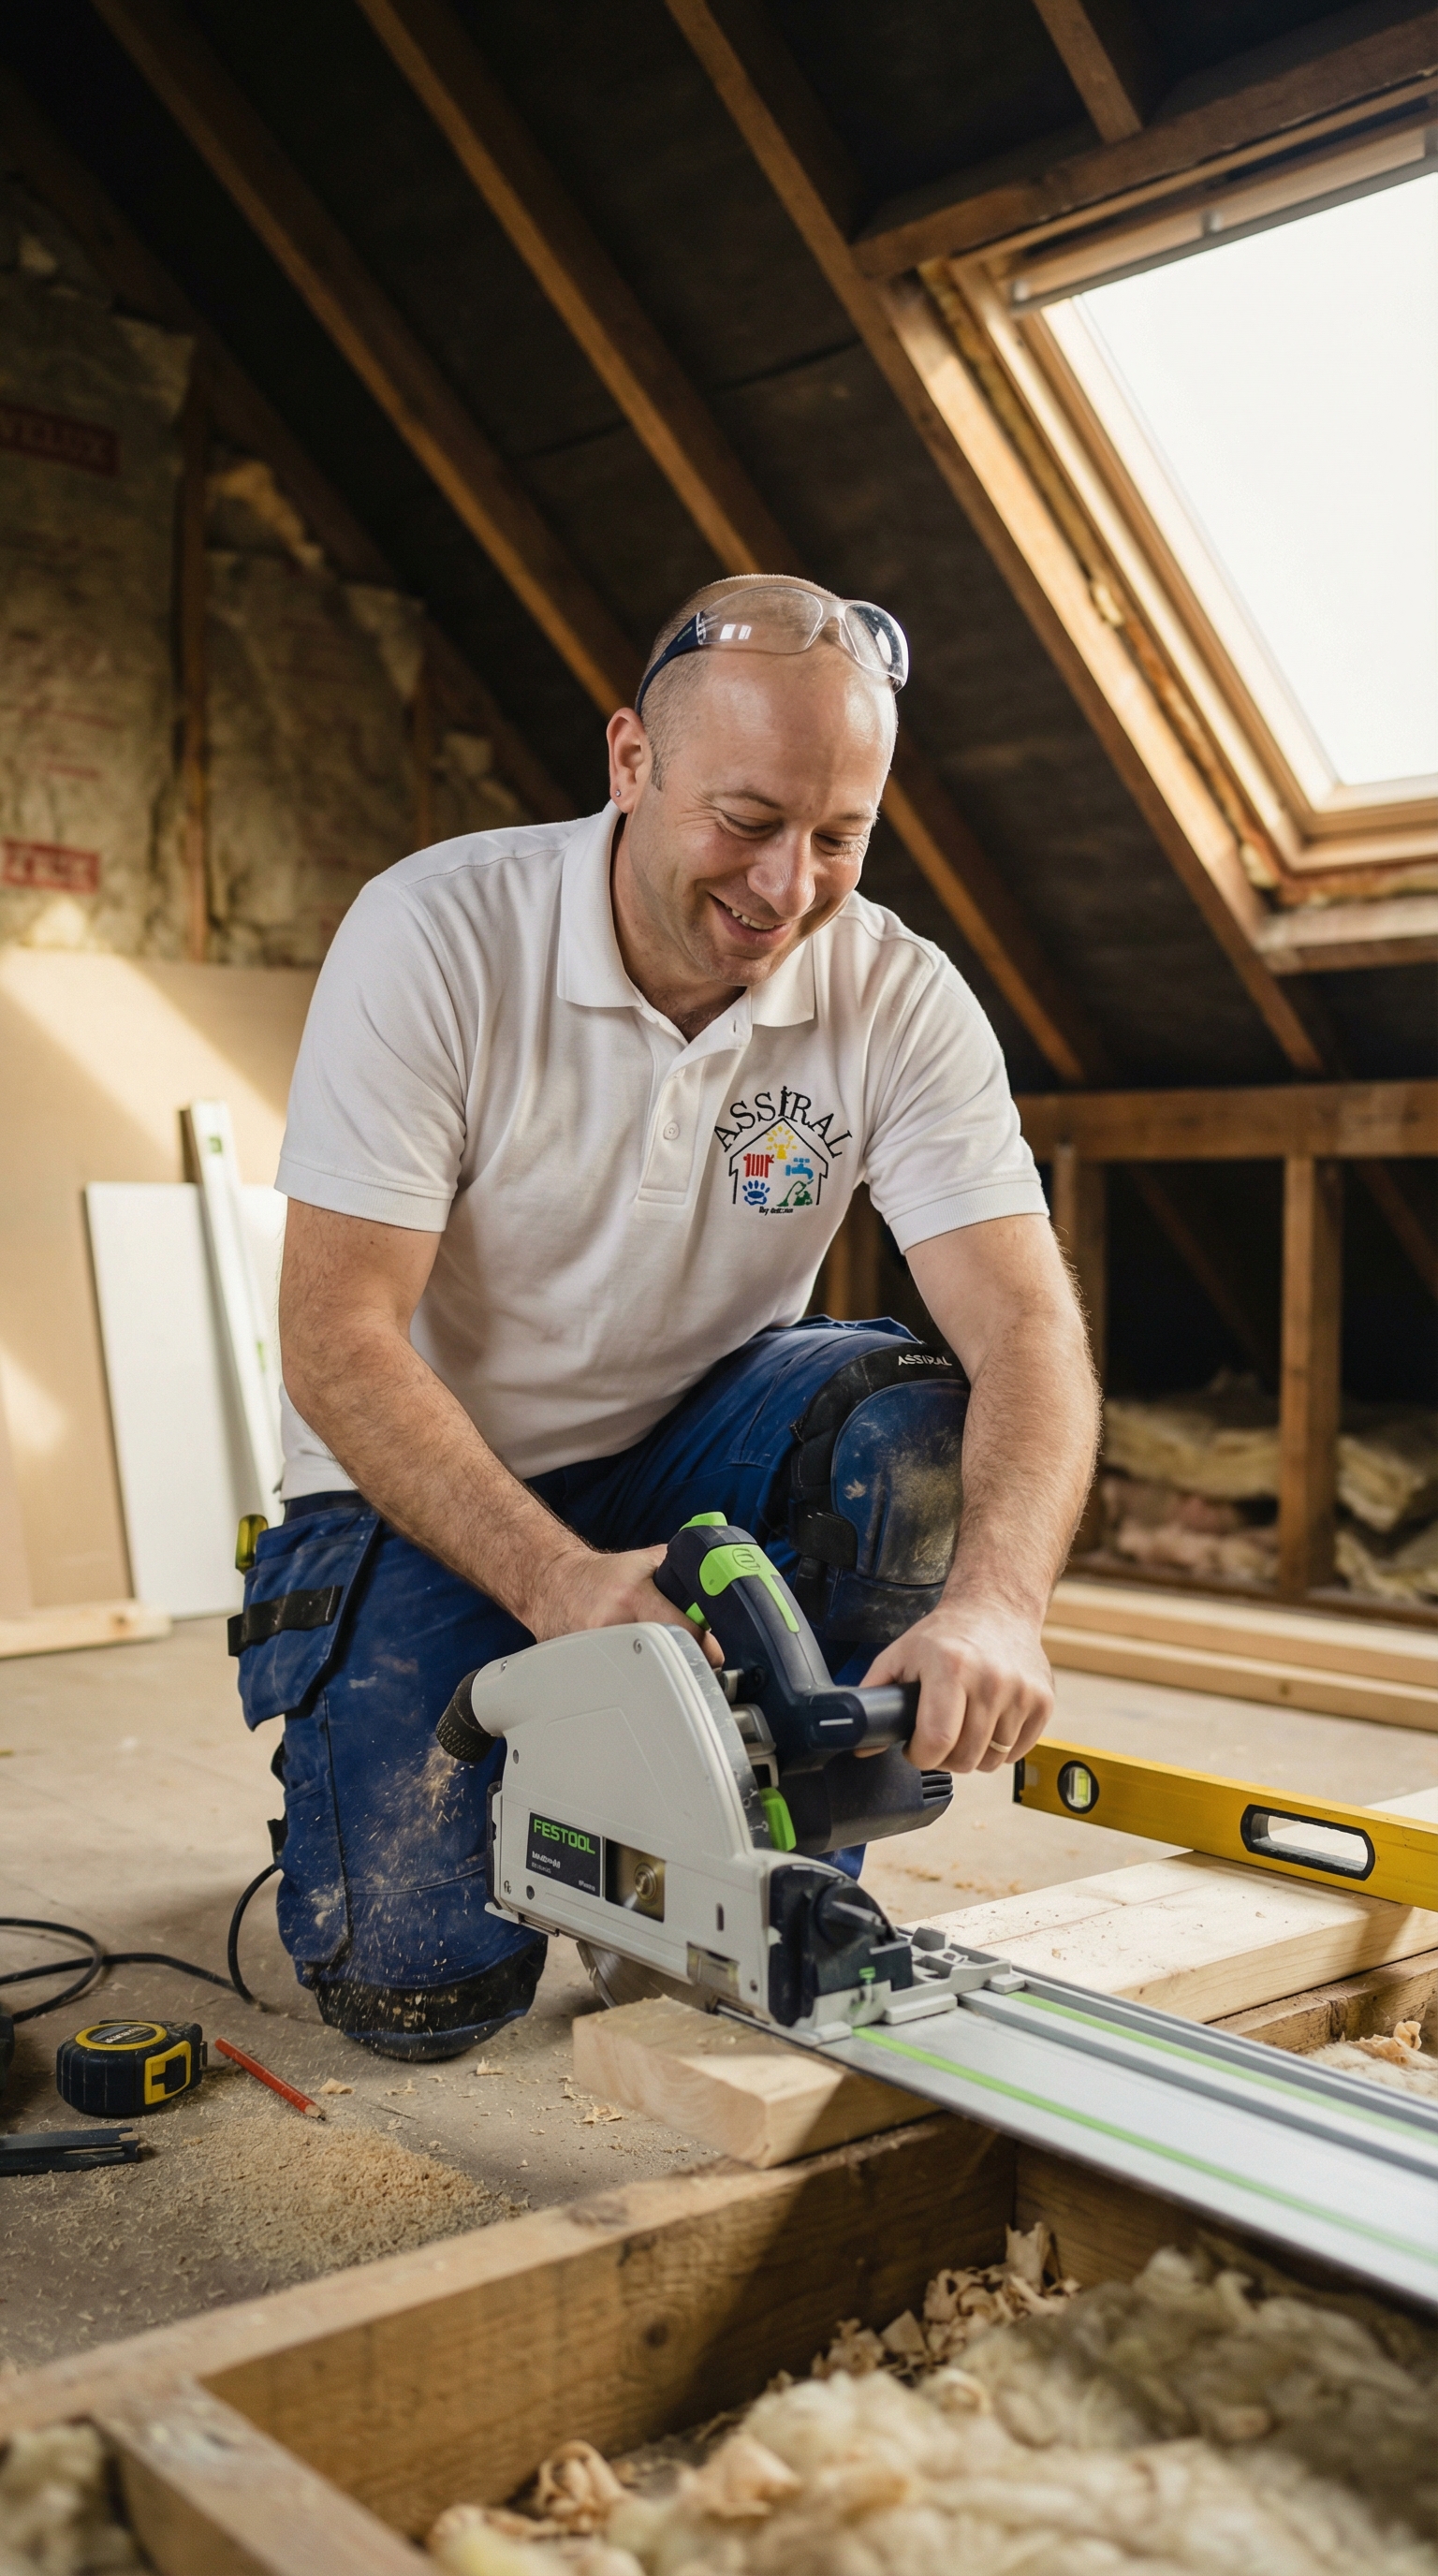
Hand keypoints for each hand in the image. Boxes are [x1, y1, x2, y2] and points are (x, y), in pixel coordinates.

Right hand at [526, 1542, 722, 1662]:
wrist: (556, 1584)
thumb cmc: (604, 1575)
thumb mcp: (645, 1561)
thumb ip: (682, 1564)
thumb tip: (718, 1573)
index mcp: (634, 1595)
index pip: (682, 1629)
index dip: (705, 1646)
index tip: (714, 1653)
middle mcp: (614, 1622)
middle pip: (664, 1658)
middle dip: (683, 1665)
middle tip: (695, 1665)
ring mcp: (596, 1647)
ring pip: (640, 1676)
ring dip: (657, 1676)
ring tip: (662, 1665)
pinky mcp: (583, 1665)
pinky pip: (616, 1681)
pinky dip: (631, 1680)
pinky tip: (632, 1668)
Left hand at [860, 1598, 1053, 1773]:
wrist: (996, 1609)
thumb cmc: (944, 1635)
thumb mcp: (900, 1654)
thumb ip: (874, 1695)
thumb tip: (861, 1744)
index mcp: (951, 1667)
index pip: (937, 1741)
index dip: (919, 1757)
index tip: (915, 1748)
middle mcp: (991, 1680)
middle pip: (965, 1757)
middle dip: (943, 1758)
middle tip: (936, 1737)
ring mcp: (1022, 1692)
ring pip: (992, 1760)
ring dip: (972, 1755)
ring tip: (962, 1728)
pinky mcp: (1043, 1702)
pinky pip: (1016, 1752)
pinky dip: (999, 1748)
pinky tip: (987, 1723)